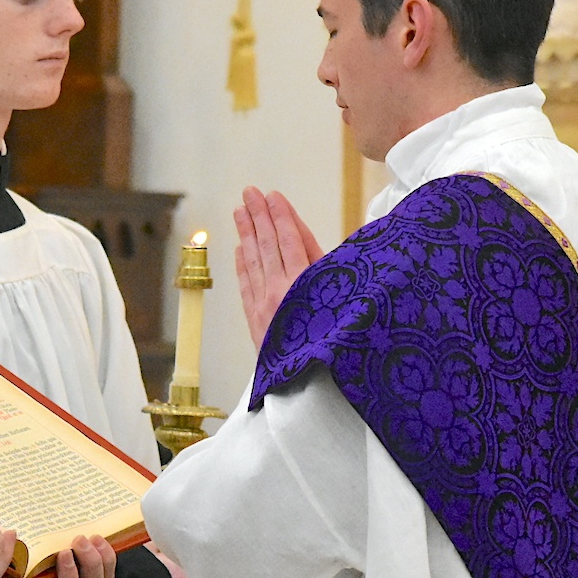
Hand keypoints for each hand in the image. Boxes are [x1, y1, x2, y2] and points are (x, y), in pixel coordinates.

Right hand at [0, 535, 115, 577]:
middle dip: (90, 563)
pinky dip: (107, 558)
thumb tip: (7, 535)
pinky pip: (106, 574)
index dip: (68, 576)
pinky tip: (101, 539)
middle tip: (80, 539)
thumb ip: (7, 563)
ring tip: (94, 538)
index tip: (62, 553)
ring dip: (102, 560)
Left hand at [234, 186, 323, 347]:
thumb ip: (322, 264)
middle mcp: (281, 291)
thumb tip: (303, 233)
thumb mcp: (339, 296)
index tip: (273, 195)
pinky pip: (245, 285)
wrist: (312, 385)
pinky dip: (241, 264)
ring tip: (240, 211)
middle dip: (259, 215)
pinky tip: (238, 249)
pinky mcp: (256, 320)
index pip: (290, 240)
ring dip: (246, 233)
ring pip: (253, 261)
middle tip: (249, 192)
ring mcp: (265, 305)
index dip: (281, 216)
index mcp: (305, 284)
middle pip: (267, 245)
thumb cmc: (335, 337)